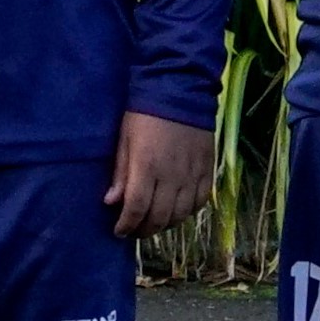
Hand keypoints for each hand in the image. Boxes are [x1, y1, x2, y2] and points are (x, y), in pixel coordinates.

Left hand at [105, 111, 217, 239]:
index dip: (127, 226)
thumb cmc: (144, 113)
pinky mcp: (208, 170)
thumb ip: (120, 173)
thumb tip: (111, 202)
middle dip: (144, 230)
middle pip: (159, 218)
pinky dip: (188, 212)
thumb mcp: (125, 139)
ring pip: (181, 215)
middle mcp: (172, 176)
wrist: (180, 89)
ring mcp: (193, 174)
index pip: (136, 209)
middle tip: (135, 230)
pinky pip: (201, 202)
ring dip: (166, 224)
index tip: (119, 231)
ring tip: (154, 221)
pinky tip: (177, 210)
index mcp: (147, 167)